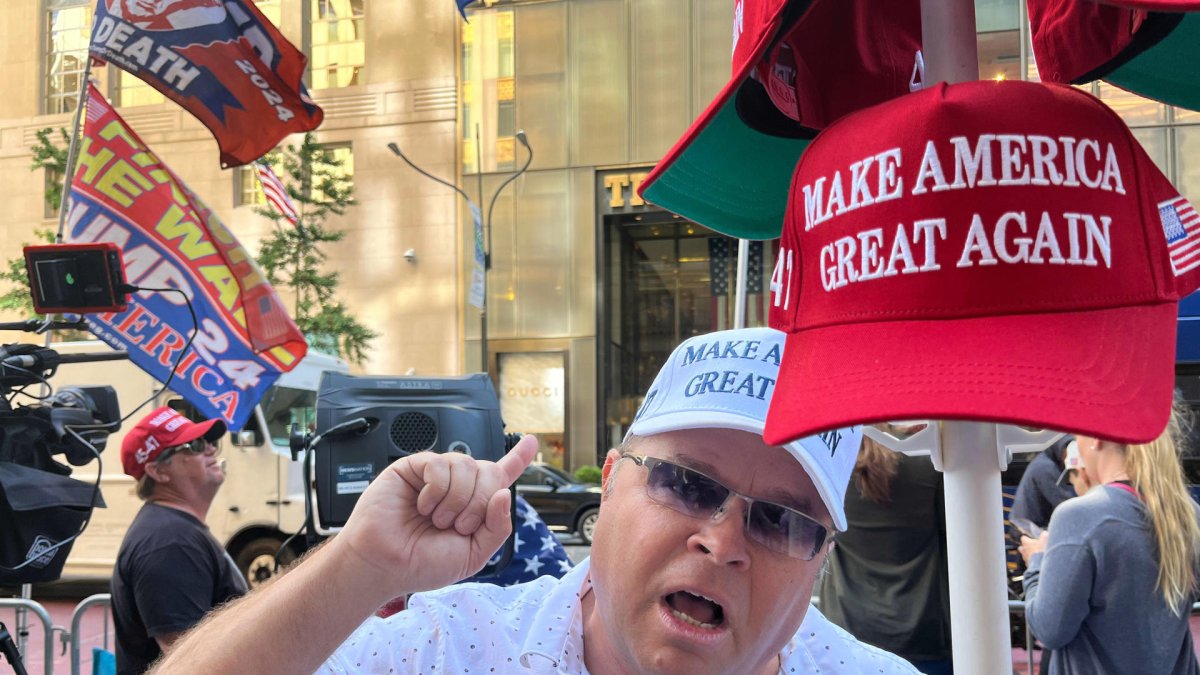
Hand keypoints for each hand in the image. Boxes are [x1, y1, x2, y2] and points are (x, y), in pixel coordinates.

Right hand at [333, 435, 538, 598]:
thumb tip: (503, 494)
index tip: (532, 442)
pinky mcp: (414, 468)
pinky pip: (440, 464)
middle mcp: (457, 487)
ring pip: (467, 465)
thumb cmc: (422, 563)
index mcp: (474, 506)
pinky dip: (436, 489)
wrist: (385, 565)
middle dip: (479, 503)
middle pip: (490, 472)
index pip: (501, 476)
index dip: (518, 458)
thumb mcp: (472, 555)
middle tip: (458, 526)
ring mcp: (436, 475)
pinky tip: (423, 505)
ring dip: (456, 500)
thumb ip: (497, 528)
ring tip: (437, 519)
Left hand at [1018, 531, 1049, 563]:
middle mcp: (1024, 551)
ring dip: (1029, 555)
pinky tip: (1038, 562)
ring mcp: (1025, 559)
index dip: (1027, 538)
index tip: (1031, 539)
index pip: (1023, 538)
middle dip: (1026, 547)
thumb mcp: (1045, 540)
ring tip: (1037, 556)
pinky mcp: (1028, 566)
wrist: (1042, 564)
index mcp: (1026, 543)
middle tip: (1033, 547)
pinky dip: (1032, 562)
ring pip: (1025, 556)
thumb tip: (1044, 533)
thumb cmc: (1042, 550)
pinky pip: (1029, 563)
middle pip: (1021, 548)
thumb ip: (1044, 535)